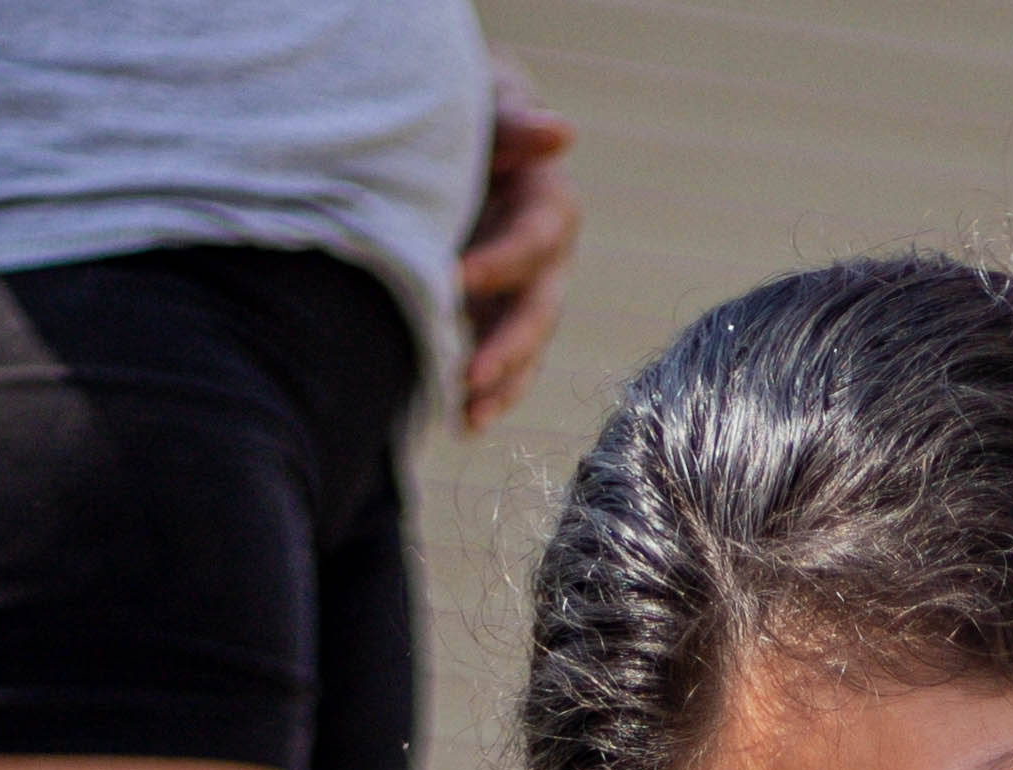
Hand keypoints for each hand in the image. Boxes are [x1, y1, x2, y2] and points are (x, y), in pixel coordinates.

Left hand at [457, 61, 578, 434]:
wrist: (451, 131)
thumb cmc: (470, 110)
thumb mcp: (489, 101)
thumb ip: (515, 121)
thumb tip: (560, 131)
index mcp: (548, 206)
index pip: (535, 240)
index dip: (503, 261)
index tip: (456, 276)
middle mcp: (547, 260)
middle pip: (539, 310)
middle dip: (508, 346)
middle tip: (472, 375)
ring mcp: (524, 295)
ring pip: (526, 349)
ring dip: (502, 387)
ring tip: (470, 418)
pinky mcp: (497, 317)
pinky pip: (502, 364)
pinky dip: (484, 396)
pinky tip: (461, 425)